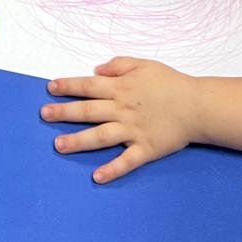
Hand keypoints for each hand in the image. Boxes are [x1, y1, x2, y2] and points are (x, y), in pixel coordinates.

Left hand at [42, 58, 199, 183]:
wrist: (198, 106)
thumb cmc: (170, 83)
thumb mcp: (144, 64)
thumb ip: (119, 65)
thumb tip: (95, 70)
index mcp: (121, 88)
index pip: (88, 86)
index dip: (68, 86)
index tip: (50, 88)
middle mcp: (123, 109)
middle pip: (88, 111)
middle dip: (64, 113)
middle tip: (44, 114)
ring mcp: (133, 131)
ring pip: (100, 137)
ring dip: (78, 141)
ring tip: (58, 145)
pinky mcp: (146, 149)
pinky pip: (126, 161)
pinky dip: (112, 170)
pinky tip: (96, 177)